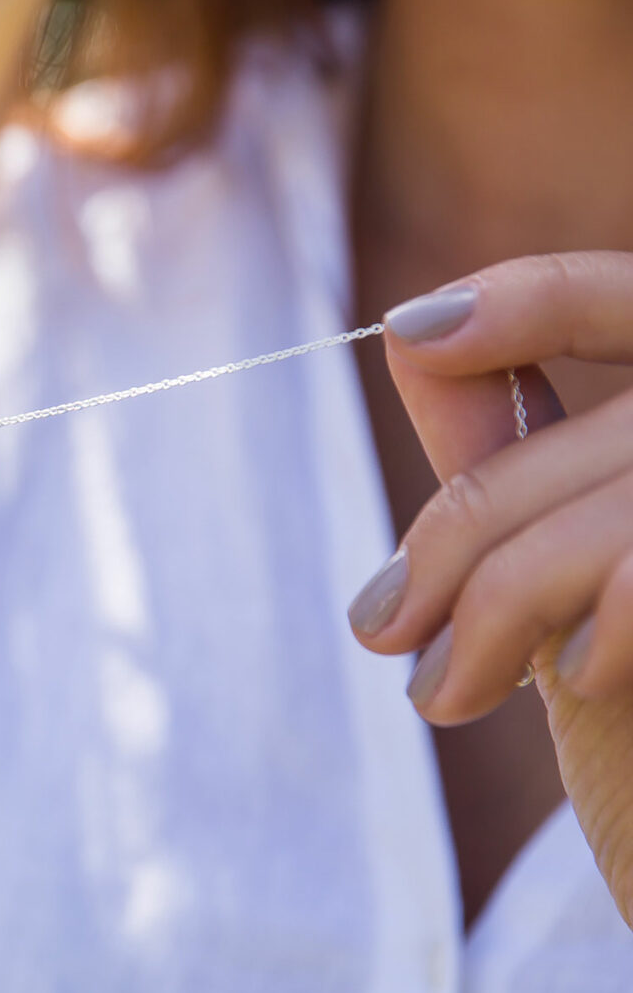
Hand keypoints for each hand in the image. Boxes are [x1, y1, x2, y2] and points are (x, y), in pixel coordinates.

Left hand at [348, 251, 632, 925]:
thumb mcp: (567, 585)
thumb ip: (519, 459)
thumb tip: (416, 332)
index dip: (536, 299)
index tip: (414, 330)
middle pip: (608, 429)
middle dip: (467, 525)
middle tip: (383, 627)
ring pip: (618, 506)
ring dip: (500, 598)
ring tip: (444, 693)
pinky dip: (597, 629)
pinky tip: (578, 683)